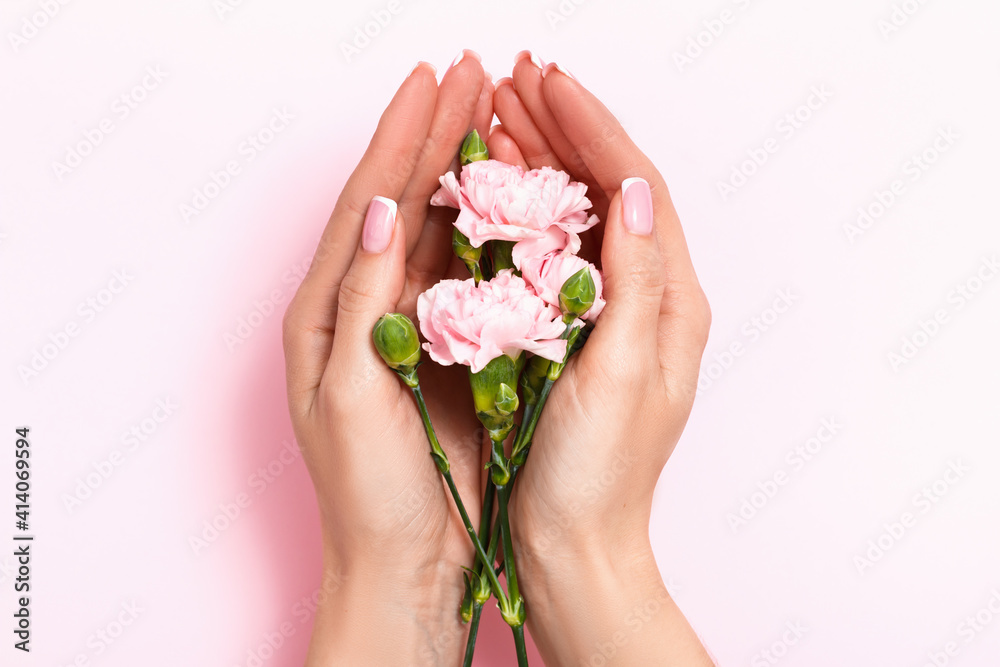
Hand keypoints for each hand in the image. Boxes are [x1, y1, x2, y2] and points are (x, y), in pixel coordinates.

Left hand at [282, 53, 493, 665]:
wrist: (404, 560)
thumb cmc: (368, 493)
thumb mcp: (350, 397)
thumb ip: (361, 305)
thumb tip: (385, 214)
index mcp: (324, 313)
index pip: (367, 205)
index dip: (399, 141)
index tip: (430, 81)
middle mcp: (362, 306)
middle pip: (402, 200)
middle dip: (433, 134)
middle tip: (470, 73)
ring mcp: (408, 324)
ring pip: (439, 228)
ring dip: (463, 168)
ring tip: (493, 111)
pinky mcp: (449, 348)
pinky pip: (469, 272)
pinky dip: (489, 225)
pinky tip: (511, 189)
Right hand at [489, 53, 714, 664]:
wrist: (574, 543)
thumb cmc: (599, 476)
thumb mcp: (625, 374)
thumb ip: (636, 281)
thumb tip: (636, 190)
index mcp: (670, 301)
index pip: (636, 186)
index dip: (591, 127)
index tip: (546, 82)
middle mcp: (646, 297)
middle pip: (607, 188)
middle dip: (560, 128)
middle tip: (511, 83)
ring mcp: (607, 313)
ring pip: (575, 214)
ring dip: (538, 161)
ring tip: (494, 118)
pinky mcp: (571, 333)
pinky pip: (549, 254)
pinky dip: (520, 212)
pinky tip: (488, 189)